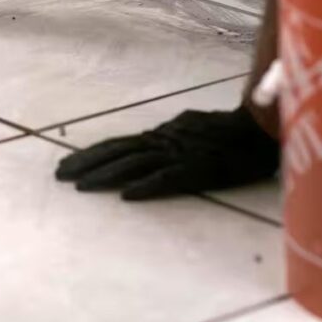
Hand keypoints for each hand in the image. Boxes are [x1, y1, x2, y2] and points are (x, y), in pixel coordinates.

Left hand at [55, 106, 279, 200]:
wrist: (263, 127)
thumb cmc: (230, 129)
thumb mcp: (192, 126)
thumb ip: (171, 133)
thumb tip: (155, 138)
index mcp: (161, 135)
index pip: (118, 145)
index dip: (90, 154)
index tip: (66, 164)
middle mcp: (163, 142)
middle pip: (117, 152)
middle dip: (85, 163)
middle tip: (58, 175)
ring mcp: (178, 155)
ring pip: (134, 164)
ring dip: (105, 175)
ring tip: (80, 186)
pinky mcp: (198, 169)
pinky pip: (168, 179)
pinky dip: (146, 186)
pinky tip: (126, 196)